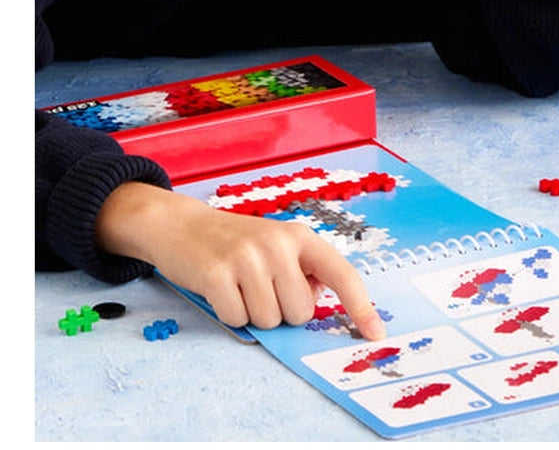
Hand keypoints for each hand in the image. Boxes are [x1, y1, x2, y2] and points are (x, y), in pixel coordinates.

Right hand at [95, 182, 385, 339]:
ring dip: (253, 313)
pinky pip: (238, 320)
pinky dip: (228, 313)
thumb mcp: (276, 245)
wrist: (182, 224)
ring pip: (270, 320)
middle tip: (260, 286)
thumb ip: (302, 270)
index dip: (361, 305)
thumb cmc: (237, 242)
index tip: (375, 334)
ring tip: (238, 285)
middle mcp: (277, 243)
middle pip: (300, 312)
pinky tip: (220, 288)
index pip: (341, 273)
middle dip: (282, 311)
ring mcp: (247, 257)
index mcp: (300, 236)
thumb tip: (316, 301)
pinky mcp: (217, 274)